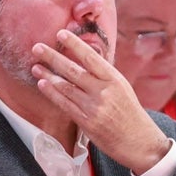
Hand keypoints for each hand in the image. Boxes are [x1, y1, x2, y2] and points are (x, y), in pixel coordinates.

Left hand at [31, 30, 169, 173]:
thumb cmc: (130, 113)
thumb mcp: (122, 87)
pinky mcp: (87, 123)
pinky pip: (65, 105)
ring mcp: (94, 108)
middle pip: (73, 71)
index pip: (91, 57)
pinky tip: (43, 84)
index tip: (60, 33)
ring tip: (35, 66)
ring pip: (66, 87)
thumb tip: (85, 57)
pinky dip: (52, 94)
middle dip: (53, 57)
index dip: (74, 44)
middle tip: (37, 47)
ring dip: (48, 75)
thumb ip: (103, 75)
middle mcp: (103, 91)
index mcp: (114, 79)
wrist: (139, 142)